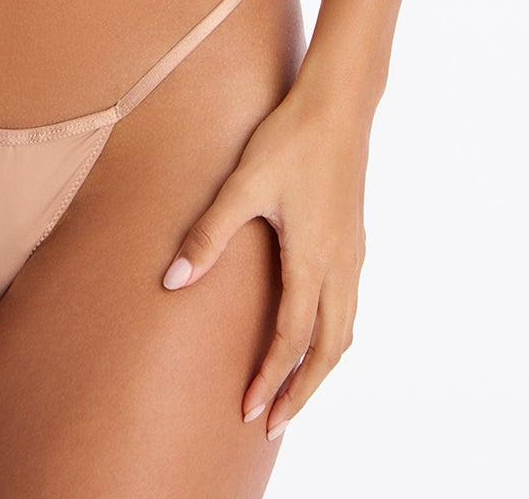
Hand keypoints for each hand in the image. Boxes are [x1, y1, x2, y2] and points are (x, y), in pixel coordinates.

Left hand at [161, 80, 369, 441]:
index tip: (248, 411)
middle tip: (273, 423)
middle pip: (328, 350)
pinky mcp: (355, 239)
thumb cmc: (289, 139)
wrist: (339, 104)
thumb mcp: (243, 184)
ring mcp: (353, 253)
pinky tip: (316, 334)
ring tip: (294, 392)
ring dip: (321, 368)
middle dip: (301, 391)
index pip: (291, 339)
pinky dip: (334, 337)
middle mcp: (340, 265)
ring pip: (345, 331)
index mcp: (311, 259)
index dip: (270, 379)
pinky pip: (350, 307)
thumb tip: (172, 281)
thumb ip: (208, 234)